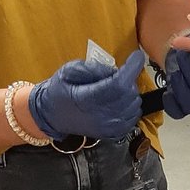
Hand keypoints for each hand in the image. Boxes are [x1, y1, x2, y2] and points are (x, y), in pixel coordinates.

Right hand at [28, 50, 145, 140]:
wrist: (53, 116)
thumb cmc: (60, 90)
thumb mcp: (69, 71)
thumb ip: (93, 68)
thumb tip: (115, 69)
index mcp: (88, 100)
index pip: (119, 84)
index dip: (132, 68)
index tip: (137, 56)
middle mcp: (101, 117)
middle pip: (129, 94)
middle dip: (128, 80)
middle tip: (117, 75)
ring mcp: (109, 127)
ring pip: (134, 105)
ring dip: (130, 93)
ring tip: (116, 89)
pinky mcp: (114, 133)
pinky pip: (133, 117)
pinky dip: (131, 106)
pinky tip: (119, 100)